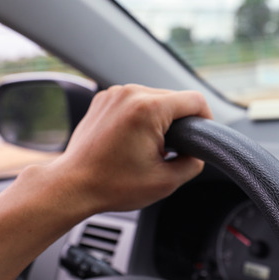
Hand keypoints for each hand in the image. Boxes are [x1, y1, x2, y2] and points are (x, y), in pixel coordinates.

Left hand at [42, 84, 212, 213]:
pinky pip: (134, 100)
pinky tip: (132, 139)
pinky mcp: (103, 98)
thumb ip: (193, 163)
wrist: (72, 185)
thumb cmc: (113, 185)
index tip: (201, 137)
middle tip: (170, 150)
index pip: (195, 101)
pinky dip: (139, 116)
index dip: (206, 119)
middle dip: (179, 122)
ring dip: (159, 118)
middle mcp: (131, 93)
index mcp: (148, 109)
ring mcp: (114, 93)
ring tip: (148, 146)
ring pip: (154, 97)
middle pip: (174, 98)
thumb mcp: (166, 182)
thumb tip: (198, 153)